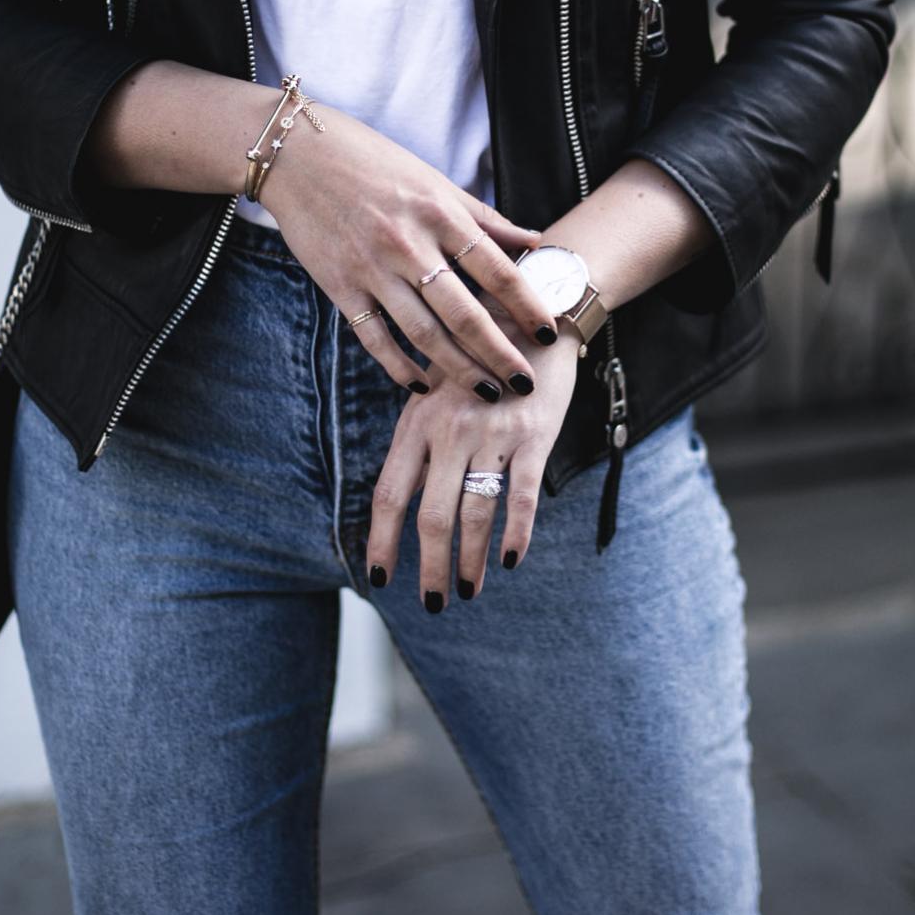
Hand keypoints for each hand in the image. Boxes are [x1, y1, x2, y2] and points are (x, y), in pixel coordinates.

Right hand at [260, 99, 559, 397]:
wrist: (299, 157)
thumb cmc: (374, 164)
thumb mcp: (435, 183)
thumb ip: (484, 219)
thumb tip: (535, 242)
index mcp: (440, 214)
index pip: (496, 269)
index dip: (527, 305)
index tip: (549, 333)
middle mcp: (409, 244)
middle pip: (464, 312)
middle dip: (498, 352)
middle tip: (524, 382)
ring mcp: (372, 268)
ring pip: (423, 333)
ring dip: (458, 369)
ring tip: (486, 393)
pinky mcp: (340, 286)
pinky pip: (374, 337)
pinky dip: (399, 365)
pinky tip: (422, 385)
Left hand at [364, 305, 582, 606]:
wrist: (533, 311)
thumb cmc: (479, 360)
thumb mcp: (436, 394)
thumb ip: (419, 443)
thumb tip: (400, 504)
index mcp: (417, 422)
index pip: (390, 494)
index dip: (382, 542)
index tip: (381, 579)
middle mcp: (449, 429)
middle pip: (432, 516)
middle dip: (431, 567)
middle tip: (433, 603)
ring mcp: (491, 433)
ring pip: (476, 513)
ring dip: (469, 561)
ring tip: (467, 591)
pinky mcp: (532, 434)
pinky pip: (521, 496)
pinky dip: (515, 534)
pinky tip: (509, 561)